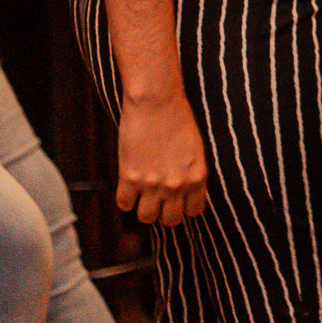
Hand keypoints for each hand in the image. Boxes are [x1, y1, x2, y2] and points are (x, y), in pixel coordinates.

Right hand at [116, 93, 209, 226]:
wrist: (156, 102)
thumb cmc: (178, 117)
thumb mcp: (195, 148)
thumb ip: (191, 171)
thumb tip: (185, 187)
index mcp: (197, 177)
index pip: (194, 211)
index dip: (185, 208)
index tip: (179, 203)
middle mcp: (177, 185)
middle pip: (170, 220)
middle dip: (165, 212)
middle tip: (160, 201)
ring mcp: (152, 184)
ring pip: (147, 218)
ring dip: (144, 209)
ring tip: (143, 197)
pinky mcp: (130, 178)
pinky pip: (124, 204)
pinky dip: (125, 199)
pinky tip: (128, 188)